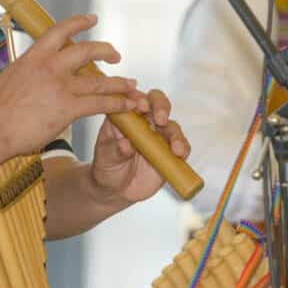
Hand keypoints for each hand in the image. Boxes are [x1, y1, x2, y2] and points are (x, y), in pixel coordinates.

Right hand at [0, 14, 139, 158]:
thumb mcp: (12, 76)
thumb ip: (29, 68)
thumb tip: (36, 63)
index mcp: (34, 57)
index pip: (60, 31)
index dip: (79, 23)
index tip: (92, 19)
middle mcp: (50, 67)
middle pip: (86, 51)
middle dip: (106, 50)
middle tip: (116, 54)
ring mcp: (60, 86)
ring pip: (99, 80)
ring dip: (119, 82)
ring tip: (131, 84)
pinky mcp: (68, 108)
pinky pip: (99, 103)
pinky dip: (117, 104)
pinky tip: (127, 106)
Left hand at [88, 89, 190, 205]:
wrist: (116, 189)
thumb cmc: (106, 166)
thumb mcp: (105, 158)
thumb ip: (114, 150)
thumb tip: (126, 144)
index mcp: (126, 115)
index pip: (134, 98)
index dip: (138, 98)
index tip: (140, 106)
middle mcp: (144, 121)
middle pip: (157, 103)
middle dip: (161, 107)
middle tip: (160, 119)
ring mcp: (159, 135)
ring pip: (172, 125)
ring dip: (174, 134)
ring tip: (174, 147)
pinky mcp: (170, 152)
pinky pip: (182, 146)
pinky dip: (183, 148)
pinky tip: (179, 154)